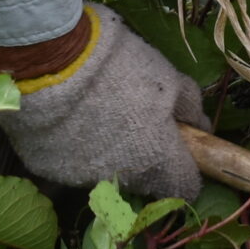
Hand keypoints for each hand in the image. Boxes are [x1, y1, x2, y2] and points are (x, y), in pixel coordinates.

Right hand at [0, 6, 202, 198]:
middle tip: (135, 123)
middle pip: (144, 181)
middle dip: (146, 159)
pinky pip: (70, 165)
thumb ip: (189, 107)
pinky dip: (74, 149)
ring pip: (106, 174)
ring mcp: (82, 178)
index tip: (179, 150)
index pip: (184, 187)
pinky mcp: (49, 171)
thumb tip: (201, 126)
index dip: (185, 168)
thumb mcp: (167, 77)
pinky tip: (69, 120)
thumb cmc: (118, 66)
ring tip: (97, 115)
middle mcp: (122, 179)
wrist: (49, 61)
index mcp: (157, 160)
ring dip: (108, 154)